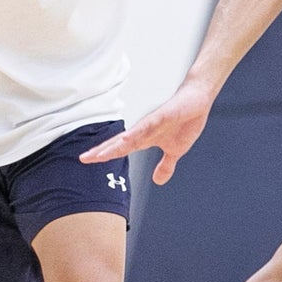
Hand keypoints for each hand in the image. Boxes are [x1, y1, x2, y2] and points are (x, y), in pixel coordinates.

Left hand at [80, 83, 216, 184]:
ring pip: (128, 136)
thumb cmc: (186, 120)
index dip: (104, 155)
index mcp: (144, 139)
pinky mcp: (161, 116)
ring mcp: (151, 123)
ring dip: (114, 145)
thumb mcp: (175, 151)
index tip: (87, 161)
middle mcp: (143, 131)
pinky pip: (147, 126)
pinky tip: (126, 140)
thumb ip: (165, 165)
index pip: (119, 149)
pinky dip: (136, 134)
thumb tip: (158, 181)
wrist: (198, 100)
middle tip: (83, 158)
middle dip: (101, 151)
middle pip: (118, 143)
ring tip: (99, 154)